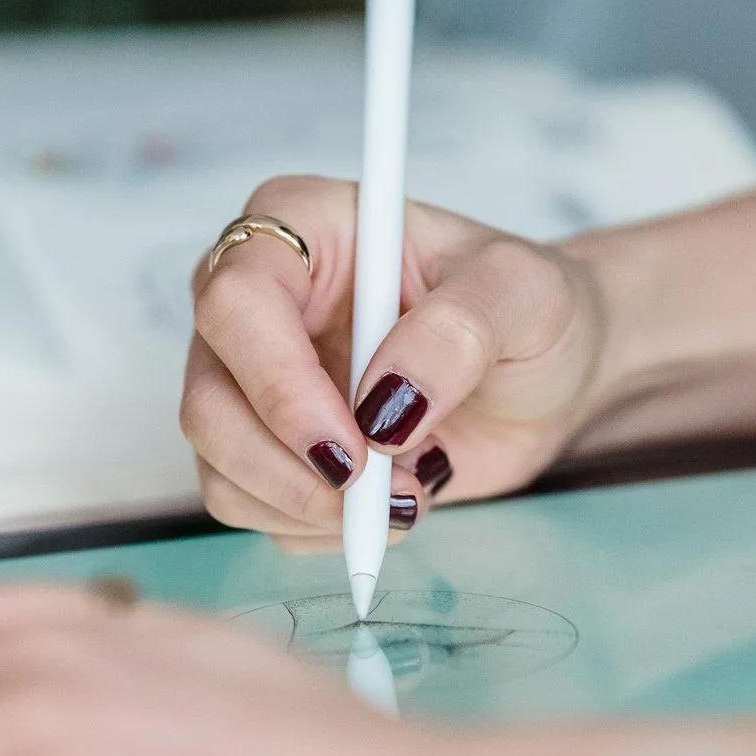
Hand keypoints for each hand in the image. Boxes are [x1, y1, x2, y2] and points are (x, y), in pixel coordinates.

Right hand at [182, 174, 607, 548]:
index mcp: (300, 226)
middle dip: (290, 469)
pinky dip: (319, 529)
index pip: (235, 303)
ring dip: (310, 506)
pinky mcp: (268, 446)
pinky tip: (389, 502)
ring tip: (409, 489)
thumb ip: (460, 331)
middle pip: (208, 401)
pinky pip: (252, 508)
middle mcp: (257, 302)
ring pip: (219, 466)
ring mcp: (253, 380)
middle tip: (382, 491)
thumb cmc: (530, 309)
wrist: (548, 373)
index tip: (355, 442)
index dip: (278, 384)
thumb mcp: (524, 294)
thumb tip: (387, 403)